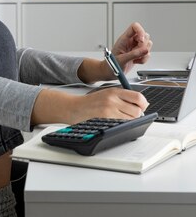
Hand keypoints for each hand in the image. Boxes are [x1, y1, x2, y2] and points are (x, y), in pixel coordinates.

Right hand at [31, 85, 147, 126]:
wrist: (74, 108)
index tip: (143, 107)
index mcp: (114, 91)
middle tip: (131, 114)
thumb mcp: (106, 93)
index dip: (143, 104)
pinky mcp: (106, 119)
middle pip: (137, 110)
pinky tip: (116, 122)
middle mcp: (113, 99)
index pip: (138, 97)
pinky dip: (122, 125)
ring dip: (130, 120)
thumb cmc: (90, 102)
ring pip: (132, 119)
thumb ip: (122, 96)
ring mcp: (109, 110)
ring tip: (121, 118)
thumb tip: (140, 105)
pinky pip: (122, 124)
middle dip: (137, 114)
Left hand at [111, 21, 152, 73]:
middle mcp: (130, 41)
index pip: (134, 27)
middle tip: (137, 53)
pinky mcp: (138, 54)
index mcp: (124, 39)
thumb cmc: (111, 64)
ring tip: (135, 59)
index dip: (140, 31)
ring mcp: (135, 48)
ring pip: (148, 44)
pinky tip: (136, 62)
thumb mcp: (122, 59)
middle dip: (144, 45)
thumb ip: (134, 54)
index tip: (141, 40)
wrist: (110, 73)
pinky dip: (144, 59)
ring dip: (144, 53)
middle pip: (145, 35)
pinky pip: (147, 54)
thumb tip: (145, 50)